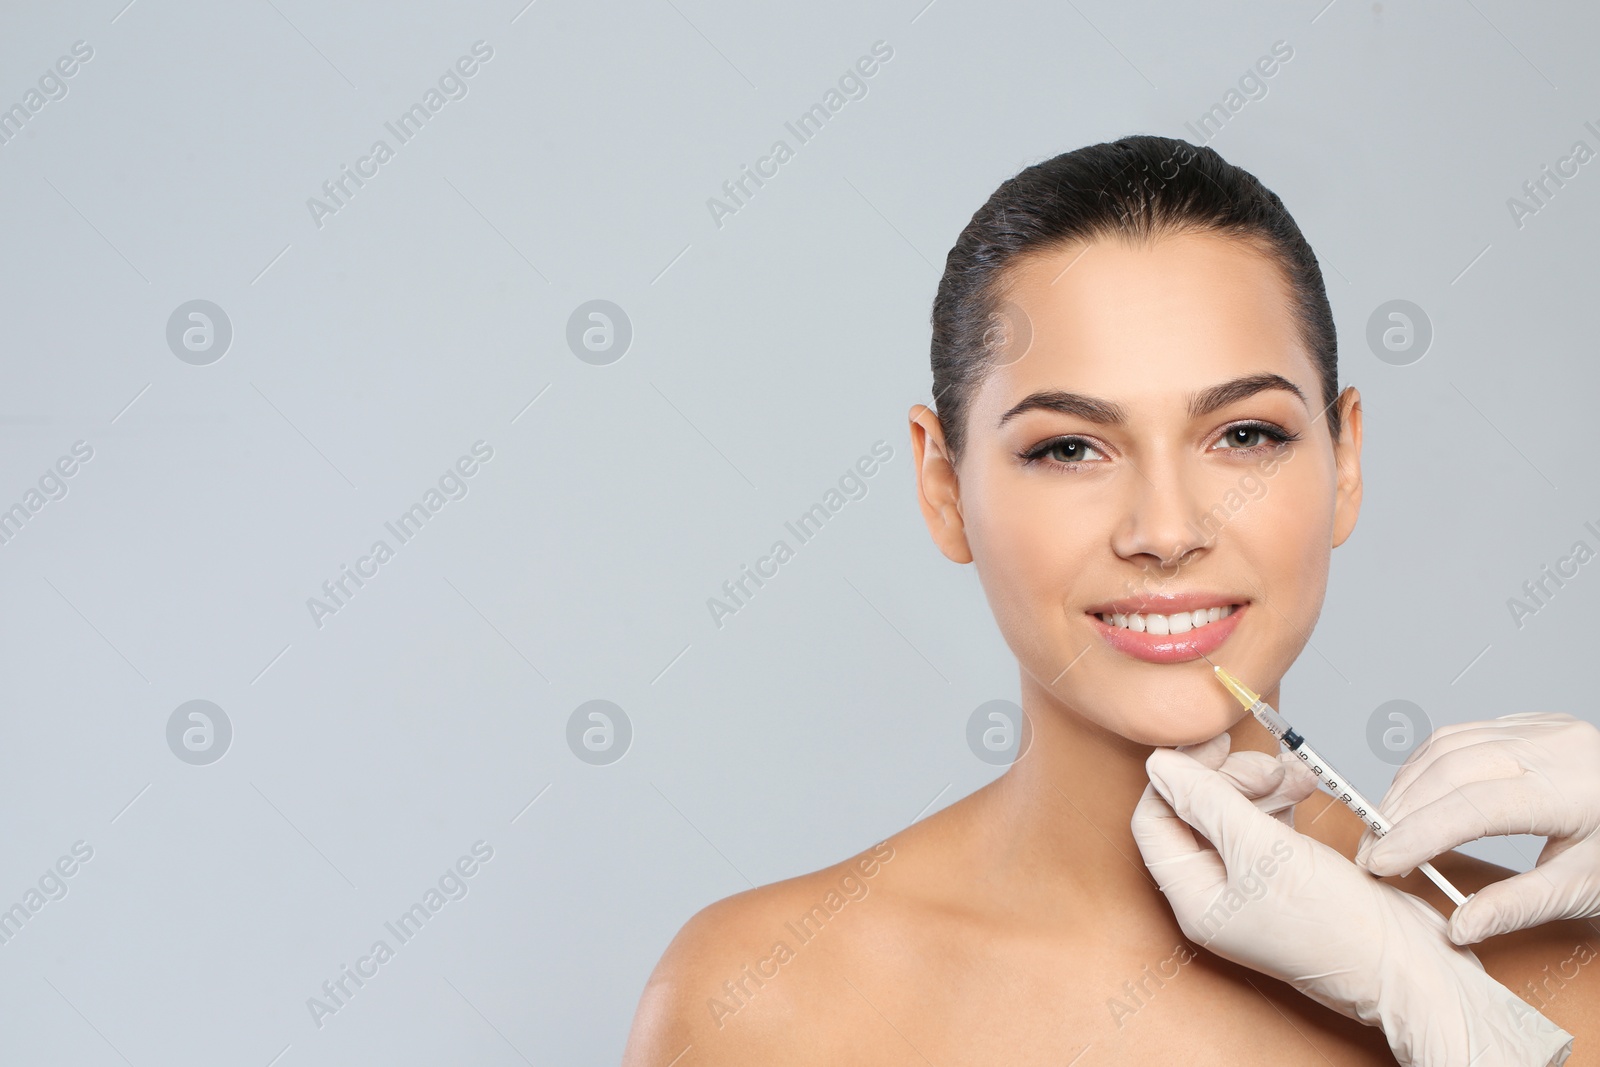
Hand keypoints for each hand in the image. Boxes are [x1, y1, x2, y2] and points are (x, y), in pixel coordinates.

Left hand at [1132, 732, 1573, 1066]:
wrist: (1408, 965)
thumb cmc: (1339, 925)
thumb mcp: (1263, 850)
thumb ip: (1207, 801)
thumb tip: (1159, 765)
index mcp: (1193, 896)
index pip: (1154, 821)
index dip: (1177, 776)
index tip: (1213, 742)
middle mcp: (1215, 893)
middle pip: (1194, 812)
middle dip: (1229, 777)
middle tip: (1267, 765)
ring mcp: (1250, 886)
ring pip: (1233, 813)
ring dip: (1261, 783)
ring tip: (1298, 775)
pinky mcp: (1285, 876)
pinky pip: (1266, 824)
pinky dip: (1282, 799)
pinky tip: (1305, 787)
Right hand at [1354, 712, 1599, 944]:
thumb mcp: (1585, 889)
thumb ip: (1518, 906)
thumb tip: (1460, 926)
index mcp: (1572, 788)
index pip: (1475, 807)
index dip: (1419, 836)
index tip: (1381, 864)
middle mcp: (1554, 746)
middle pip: (1452, 770)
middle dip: (1402, 813)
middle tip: (1374, 854)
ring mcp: (1542, 728)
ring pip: (1449, 746)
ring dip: (1407, 787)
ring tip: (1386, 829)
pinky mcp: (1532, 724)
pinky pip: (1462, 734)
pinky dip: (1427, 765)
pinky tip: (1415, 794)